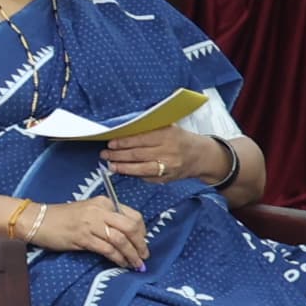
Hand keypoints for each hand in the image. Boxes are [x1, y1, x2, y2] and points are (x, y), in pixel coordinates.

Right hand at [30, 195, 149, 270]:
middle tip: (143, 256)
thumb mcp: (88, 211)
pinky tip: (121, 264)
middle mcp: (100, 210)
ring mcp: (91, 224)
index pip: (132, 216)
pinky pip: (107, 249)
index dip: (142, 232)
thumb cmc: (62, 217)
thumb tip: (127, 236)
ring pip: (120, 240)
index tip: (142, 243)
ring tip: (135, 264)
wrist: (37, 220)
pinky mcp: (82, 237)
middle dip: (140, 244)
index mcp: (103, 202)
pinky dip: (117, 258)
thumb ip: (106, 218)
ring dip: (131, 254)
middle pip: (130, 227)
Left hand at [103, 127, 227, 186]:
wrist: (201, 156)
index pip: (141, 138)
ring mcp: (168, 166)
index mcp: (167, 135)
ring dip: (123, 167)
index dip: (124, 141)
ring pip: (141, 168)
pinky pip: (147, 178)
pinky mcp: (168, 178)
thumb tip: (125, 130)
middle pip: (138, 154)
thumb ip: (150, 128)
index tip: (111, 143)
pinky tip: (124, 171)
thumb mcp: (169, 127)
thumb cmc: (181, 139)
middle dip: (118, 155)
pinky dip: (134, 175)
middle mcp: (168, 151)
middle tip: (105, 154)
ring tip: (110, 165)